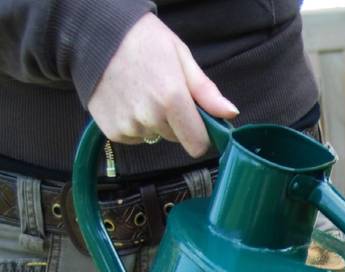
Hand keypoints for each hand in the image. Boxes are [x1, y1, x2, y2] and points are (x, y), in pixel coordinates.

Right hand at [87, 13, 238, 157]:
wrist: (93, 34)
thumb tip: (230, 113)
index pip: (198, 144)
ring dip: (152, 122)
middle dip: (175, 122)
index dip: (201, 134)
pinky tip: (126, 100)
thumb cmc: (142, 40)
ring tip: (140, 92)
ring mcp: (129, 125)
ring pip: (155, 137)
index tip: (196, 120)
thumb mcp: (181, 57)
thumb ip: (206, 91)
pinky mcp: (112, 130)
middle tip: (161, 93)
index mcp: (172, 99)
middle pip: (176, 138)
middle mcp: (150, 117)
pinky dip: (134, 124)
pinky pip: (134, 137)